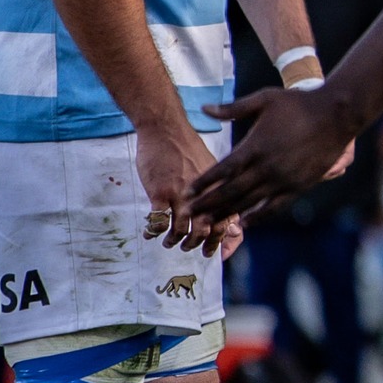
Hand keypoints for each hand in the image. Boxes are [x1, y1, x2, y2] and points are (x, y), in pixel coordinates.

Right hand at [135, 118, 231, 254]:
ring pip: (181, 230)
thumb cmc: (188, 149)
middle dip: (198, 245)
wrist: (166, 128)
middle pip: (206, 231)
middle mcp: (204, 194)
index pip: (229, 222)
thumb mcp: (213, 170)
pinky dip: (154, 231)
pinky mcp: (160, 191)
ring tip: (170, 242)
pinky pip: (158, 220)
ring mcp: (181, 194)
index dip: (226, 243)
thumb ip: (222, 196)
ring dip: (174, 241)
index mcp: (220, 189)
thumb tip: (233, 223)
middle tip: (189, 248)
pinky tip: (150, 233)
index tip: (219, 254)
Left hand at [189, 84, 357, 219]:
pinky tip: (246, 223)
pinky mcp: (298, 186)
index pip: (222, 170)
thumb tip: (204, 109)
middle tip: (190, 215)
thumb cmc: (298, 103)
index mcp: (255, 146)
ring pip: (249, 202)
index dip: (204, 183)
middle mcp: (266, 168)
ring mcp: (283, 180)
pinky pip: (274, 207)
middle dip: (208, 204)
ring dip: (228, 213)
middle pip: (231, 191)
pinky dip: (258, 217)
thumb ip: (233, 108)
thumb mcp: (264, 99)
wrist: (336, 115)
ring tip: (210, 223)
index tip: (188, 192)